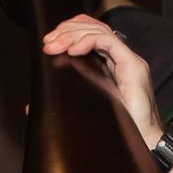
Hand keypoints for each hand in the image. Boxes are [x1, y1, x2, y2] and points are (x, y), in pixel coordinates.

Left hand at [43, 13, 161, 143]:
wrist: (142, 143)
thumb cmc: (118, 130)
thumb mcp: (83, 110)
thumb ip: (62, 104)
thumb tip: (29, 107)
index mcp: (111, 66)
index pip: (92, 35)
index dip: (70, 31)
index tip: (48, 42)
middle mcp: (121, 59)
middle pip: (94, 29)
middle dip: (67, 30)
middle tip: (47, 42)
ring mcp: (129, 61)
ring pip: (100, 32)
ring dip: (73, 35)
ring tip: (55, 45)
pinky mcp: (134, 66)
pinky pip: (110, 42)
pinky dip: (89, 41)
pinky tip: (73, 50)